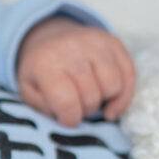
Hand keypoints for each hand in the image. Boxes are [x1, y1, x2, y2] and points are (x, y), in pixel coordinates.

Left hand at [16, 16, 135, 126]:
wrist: (50, 38)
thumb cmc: (40, 73)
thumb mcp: (29, 92)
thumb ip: (45, 108)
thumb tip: (70, 120)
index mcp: (45, 63)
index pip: (66, 102)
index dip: (70, 119)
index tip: (68, 120)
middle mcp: (72, 48)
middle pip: (92, 95)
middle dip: (86, 110)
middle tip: (77, 106)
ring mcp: (96, 43)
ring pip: (114, 85)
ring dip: (105, 99)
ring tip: (91, 98)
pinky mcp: (114, 42)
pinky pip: (129, 74)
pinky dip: (123, 94)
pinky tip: (111, 101)